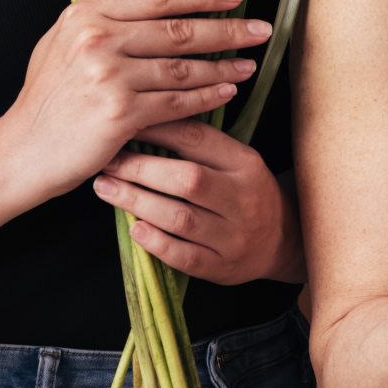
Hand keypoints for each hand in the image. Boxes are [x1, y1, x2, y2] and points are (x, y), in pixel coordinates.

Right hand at [0, 0, 268, 202]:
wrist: (20, 152)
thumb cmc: (46, 101)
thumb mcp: (62, 45)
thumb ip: (103, 23)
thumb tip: (154, 4)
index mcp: (85, 14)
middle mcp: (96, 38)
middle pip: (178, 29)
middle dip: (228, 28)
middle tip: (261, 28)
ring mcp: (107, 75)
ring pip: (182, 67)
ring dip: (224, 65)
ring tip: (250, 63)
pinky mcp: (119, 113)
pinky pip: (177, 102)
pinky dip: (207, 96)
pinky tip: (228, 91)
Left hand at [94, 119, 296, 285]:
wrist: (281, 239)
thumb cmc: (246, 191)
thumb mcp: (235, 160)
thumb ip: (200, 145)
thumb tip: (145, 121)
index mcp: (245, 164)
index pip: (198, 139)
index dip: (157, 130)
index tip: (126, 127)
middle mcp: (243, 198)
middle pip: (188, 180)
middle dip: (141, 170)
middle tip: (108, 163)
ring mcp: (234, 236)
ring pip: (181, 219)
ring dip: (137, 203)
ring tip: (106, 190)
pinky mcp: (222, 267)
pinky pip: (184, 256)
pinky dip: (155, 242)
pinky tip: (133, 228)